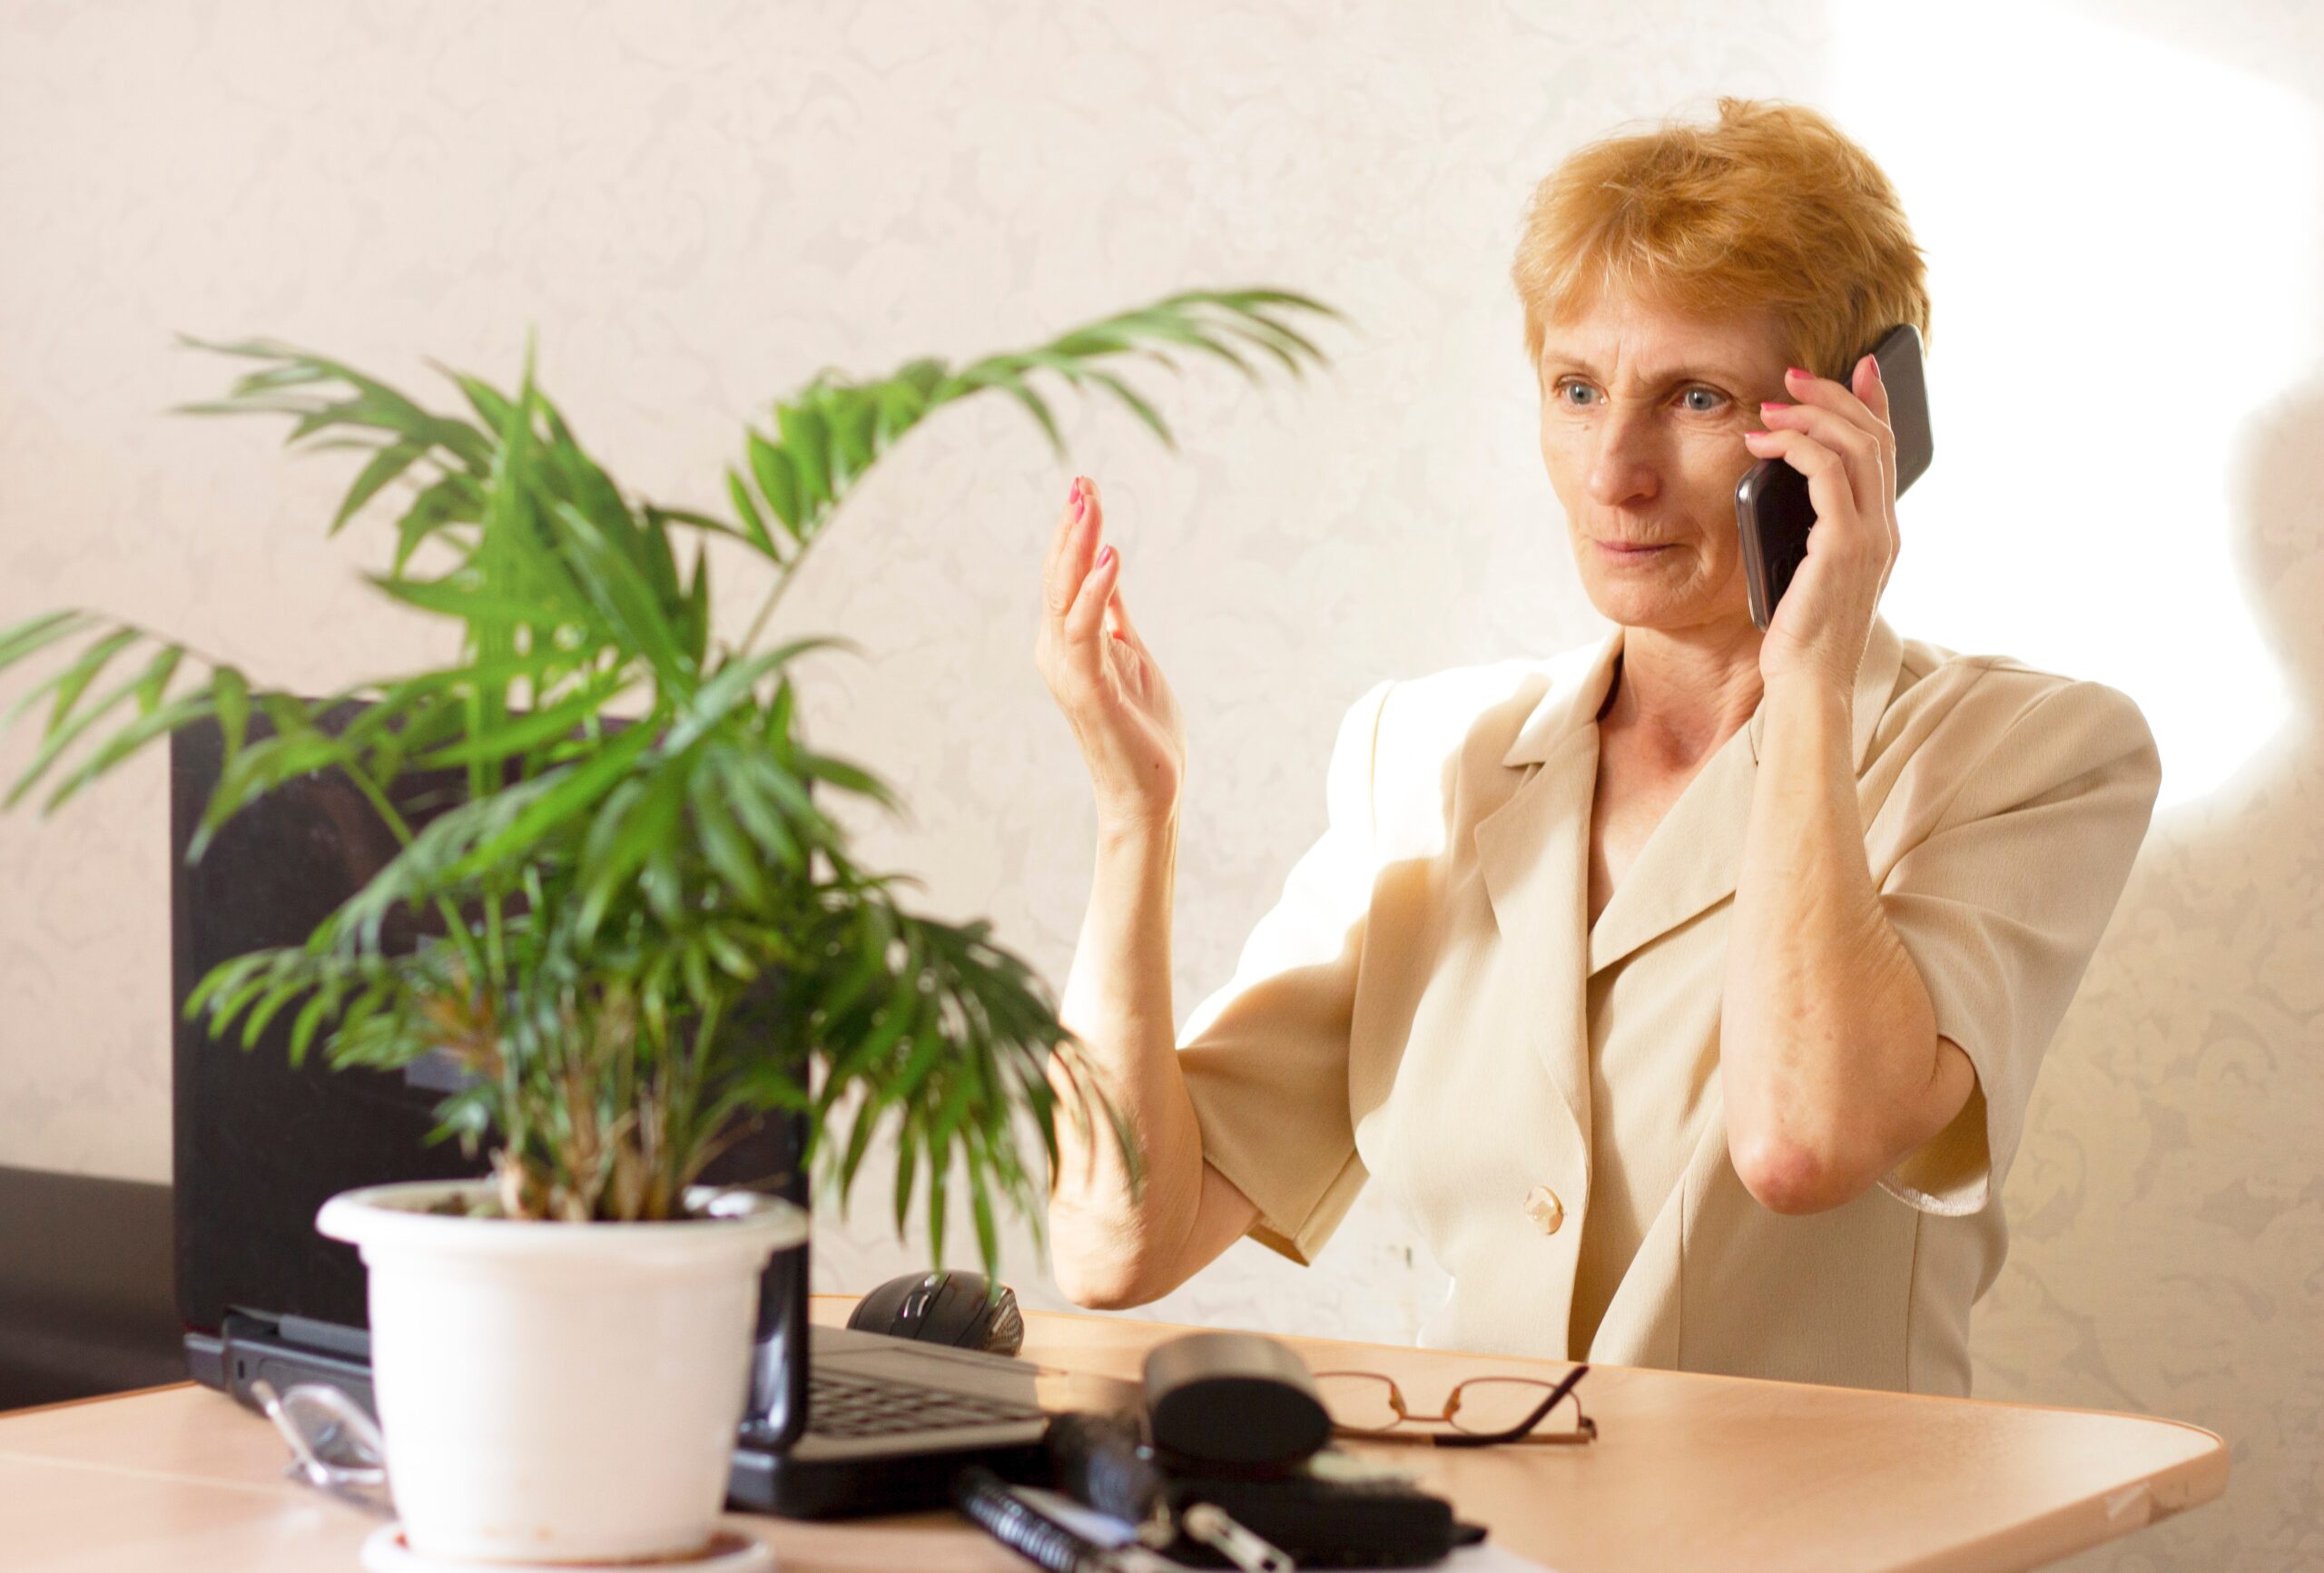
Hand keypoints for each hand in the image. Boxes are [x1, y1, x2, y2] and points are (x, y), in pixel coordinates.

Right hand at [1034, 475, 1186, 831]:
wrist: (1148, 791)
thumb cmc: (1140, 728)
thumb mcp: (1130, 654)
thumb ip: (1114, 614)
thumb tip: (1106, 568)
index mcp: (1066, 641)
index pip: (1063, 574)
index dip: (1072, 530)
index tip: (1085, 486)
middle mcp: (1055, 650)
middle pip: (1058, 576)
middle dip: (1071, 527)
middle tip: (1083, 481)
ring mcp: (1067, 669)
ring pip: (1065, 595)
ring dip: (1078, 548)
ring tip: (1091, 505)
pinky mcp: (1087, 689)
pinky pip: (1086, 631)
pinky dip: (1096, 592)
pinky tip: (1112, 558)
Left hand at [1742, 354, 1898, 693]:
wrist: (1808, 687)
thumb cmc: (1800, 642)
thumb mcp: (1809, 578)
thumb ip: (1812, 538)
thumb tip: (1786, 497)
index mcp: (1882, 535)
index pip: (1886, 453)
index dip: (1874, 404)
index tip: (1856, 368)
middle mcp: (1885, 530)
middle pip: (1873, 437)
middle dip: (1834, 396)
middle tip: (1793, 376)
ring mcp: (1870, 537)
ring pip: (1855, 446)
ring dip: (1811, 415)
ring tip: (1771, 405)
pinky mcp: (1843, 545)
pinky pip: (1827, 473)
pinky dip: (1797, 447)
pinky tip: (1765, 443)